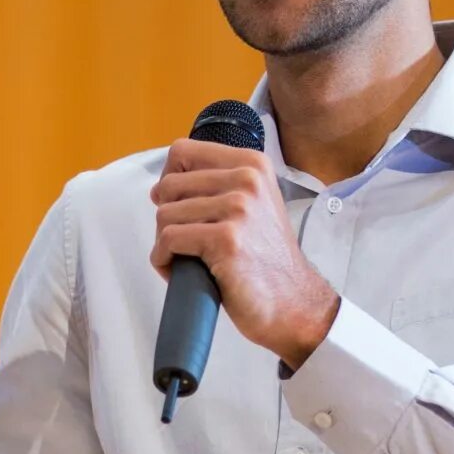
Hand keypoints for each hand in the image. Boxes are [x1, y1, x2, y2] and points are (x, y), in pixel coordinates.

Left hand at [149, 139, 341, 368]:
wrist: (292, 302)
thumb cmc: (265, 260)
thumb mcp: (252, 205)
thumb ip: (217, 185)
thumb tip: (161, 187)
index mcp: (252, 164)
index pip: (182, 152)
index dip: (169, 180)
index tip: (177, 205)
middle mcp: (247, 179)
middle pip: (168, 186)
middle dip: (166, 217)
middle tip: (184, 242)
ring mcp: (239, 208)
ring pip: (164, 215)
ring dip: (164, 243)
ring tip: (187, 259)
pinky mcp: (226, 239)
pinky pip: (168, 240)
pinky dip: (163, 260)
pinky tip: (180, 271)